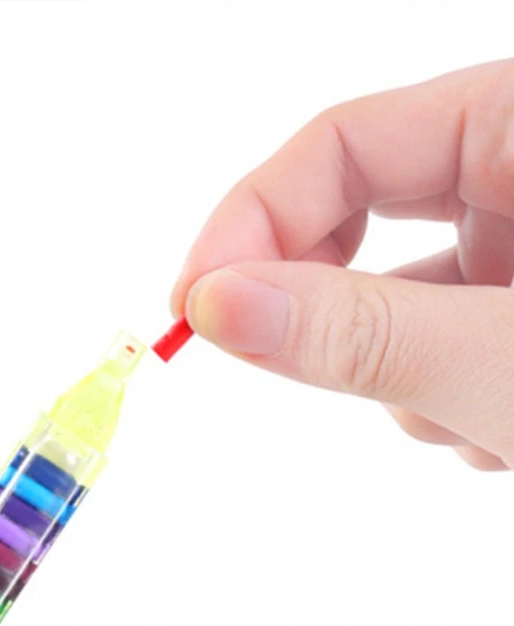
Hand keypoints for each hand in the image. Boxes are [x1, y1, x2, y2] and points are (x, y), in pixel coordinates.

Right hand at [172, 59, 513, 470]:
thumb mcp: (504, 362)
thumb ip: (363, 332)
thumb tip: (214, 305)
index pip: (346, 140)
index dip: (252, 221)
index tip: (191, 306)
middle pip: (365, 215)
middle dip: (318, 303)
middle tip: (269, 358)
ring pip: (402, 298)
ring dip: (397, 372)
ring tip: (460, 424)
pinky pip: (443, 341)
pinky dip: (441, 395)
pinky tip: (494, 435)